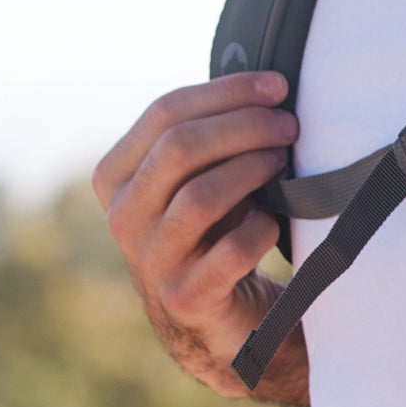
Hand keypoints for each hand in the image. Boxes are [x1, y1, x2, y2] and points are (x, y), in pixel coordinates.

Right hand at [92, 72, 309, 406]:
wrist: (220, 320)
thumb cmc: (217, 232)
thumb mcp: (200, 178)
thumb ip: (209, 138)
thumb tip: (265, 88)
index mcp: (117, 177)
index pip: (163, 113)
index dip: (225, 92)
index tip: (277, 86)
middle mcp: (123, 217)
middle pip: (179, 149)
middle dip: (244, 126)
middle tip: (289, 124)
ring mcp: (150, 261)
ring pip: (200, 197)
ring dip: (251, 169)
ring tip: (283, 159)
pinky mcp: (185, 298)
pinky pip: (229, 252)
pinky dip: (259, 230)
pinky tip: (273, 221)